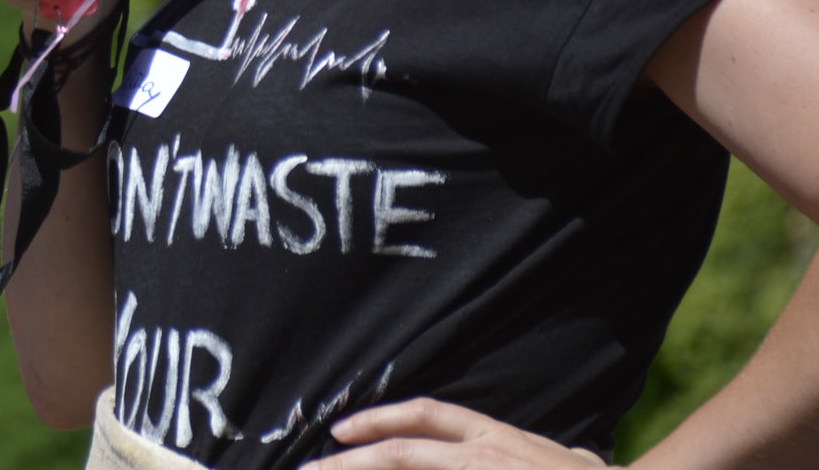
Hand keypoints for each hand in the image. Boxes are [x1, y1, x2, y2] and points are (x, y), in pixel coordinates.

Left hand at [307, 399, 606, 467]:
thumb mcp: (570, 462)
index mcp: (496, 438)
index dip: (378, 419)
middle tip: (309, 469)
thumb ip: (549, 455)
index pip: (424, 415)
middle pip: (400, 452)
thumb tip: (565, 457)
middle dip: (348, 461)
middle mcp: (484, 457)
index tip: (340, 429)